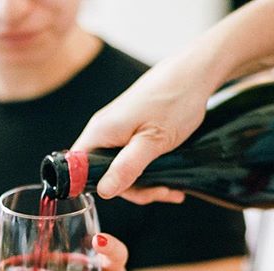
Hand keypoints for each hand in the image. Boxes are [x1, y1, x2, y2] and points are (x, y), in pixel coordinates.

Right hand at [71, 50, 211, 203]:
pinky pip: (132, 161)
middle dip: (134, 190)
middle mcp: (104, 132)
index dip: (98, 187)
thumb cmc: (175, 100)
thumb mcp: (153, 141)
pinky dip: (150, 174)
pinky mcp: (131, 133)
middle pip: (104, 175)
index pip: (79, 170)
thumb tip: (104, 192)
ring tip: (170, 188)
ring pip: (121, 171)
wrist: (194, 75)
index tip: (128, 193)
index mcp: (101, 132)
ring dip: (146, 185)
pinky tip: (169, 181)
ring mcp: (117, 132)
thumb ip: (127, 167)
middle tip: (160, 191)